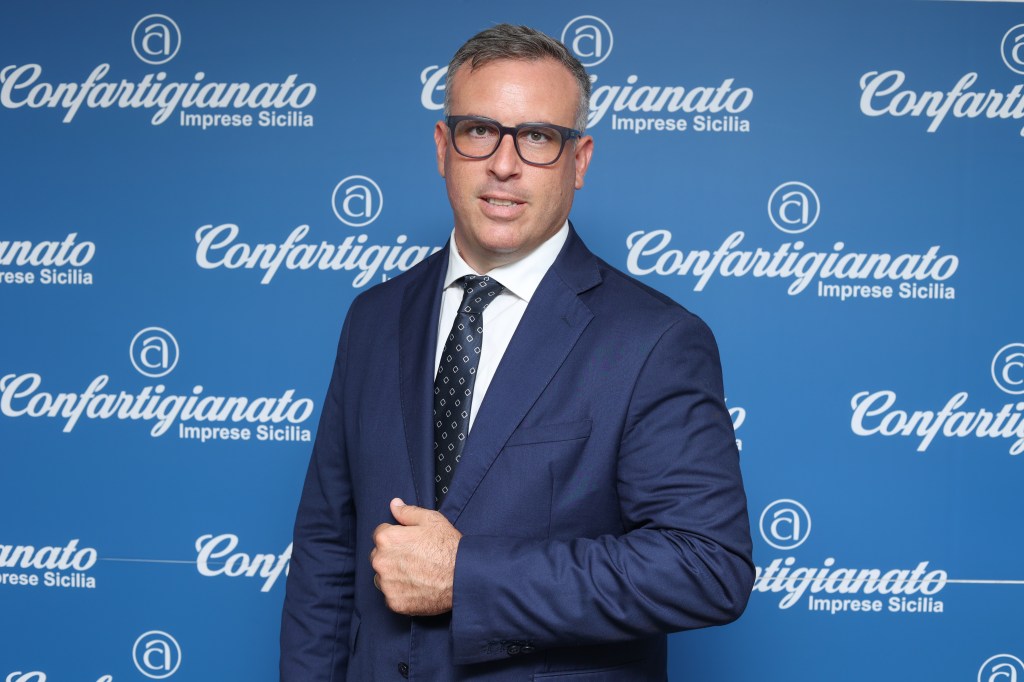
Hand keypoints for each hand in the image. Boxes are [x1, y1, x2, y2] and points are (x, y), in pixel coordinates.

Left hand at [371, 498, 461, 615]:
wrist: (462, 577)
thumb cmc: (448, 546)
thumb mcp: (431, 520)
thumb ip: (407, 512)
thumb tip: (394, 504)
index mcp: (387, 539)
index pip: (380, 534)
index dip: (396, 537)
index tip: (409, 543)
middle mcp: (381, 561)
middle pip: (379, 556)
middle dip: (392, 556)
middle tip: (414, 559)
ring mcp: (387, 584)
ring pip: (383, 577)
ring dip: (394, 575)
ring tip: (417, 574)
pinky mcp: (394, 602)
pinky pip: (391, 596)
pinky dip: (401, 593)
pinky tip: (417, 587)